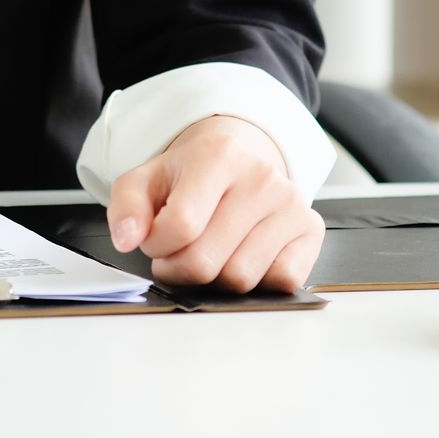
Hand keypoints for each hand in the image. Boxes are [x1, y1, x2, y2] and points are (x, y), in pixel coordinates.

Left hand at [106, 115, 321, 292]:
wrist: (237, 159)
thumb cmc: (189, 176)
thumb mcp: (146, 180)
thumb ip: (126, 208)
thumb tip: (127, 239)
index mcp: (219, 156)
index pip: (180, 227)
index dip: (157, 245)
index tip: (157, 237)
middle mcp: (262, 177)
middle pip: (206, 261)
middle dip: (181, 267)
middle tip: (179, 250)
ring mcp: (292, 203)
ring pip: (241, 278)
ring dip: (216, 277)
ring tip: (211, 250)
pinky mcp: (311, 230)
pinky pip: (281, 281)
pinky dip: (258, 281)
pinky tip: (244, 255)